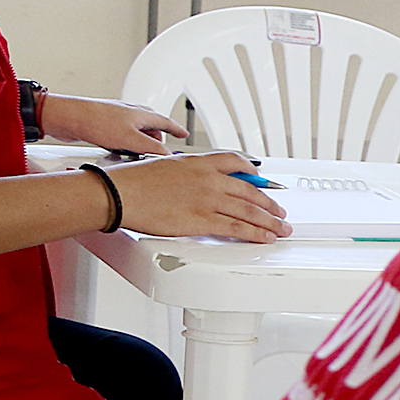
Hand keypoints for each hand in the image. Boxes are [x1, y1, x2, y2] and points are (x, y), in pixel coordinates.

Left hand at [39, 93, 185, 154]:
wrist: (66, 117)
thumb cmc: (94, 121)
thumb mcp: (129, 140)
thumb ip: (151, 148)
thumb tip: (165, 154)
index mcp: (140, 114)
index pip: (165, 121)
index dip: (176, 129)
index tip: (183, 134)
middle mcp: (129, 113)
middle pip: (150, 126)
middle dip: (155, 139)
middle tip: (156, 151)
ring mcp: (115, 117)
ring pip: (134, 130)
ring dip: (137, 143)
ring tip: (133, 155)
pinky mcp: (102, 123)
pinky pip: (120, 134)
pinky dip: (123, 143)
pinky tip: (116, 151)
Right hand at [106, 152, 290, 242]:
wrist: (118, 193)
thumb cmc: (133, 181)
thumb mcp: (166, 165)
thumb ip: (187, 173)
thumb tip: (195, 182)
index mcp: (198, 162)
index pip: (236, 162)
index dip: (255, 174)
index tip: (264, 182)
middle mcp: (208, 179)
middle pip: (250, 191)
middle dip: (270, 204)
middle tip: (280, 212)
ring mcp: (207, 199)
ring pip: (249, 210)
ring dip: (270, 221)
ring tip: (281, 228)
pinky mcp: (202, 219)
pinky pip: (236, 227)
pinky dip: (255, 233)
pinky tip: (264, 237)